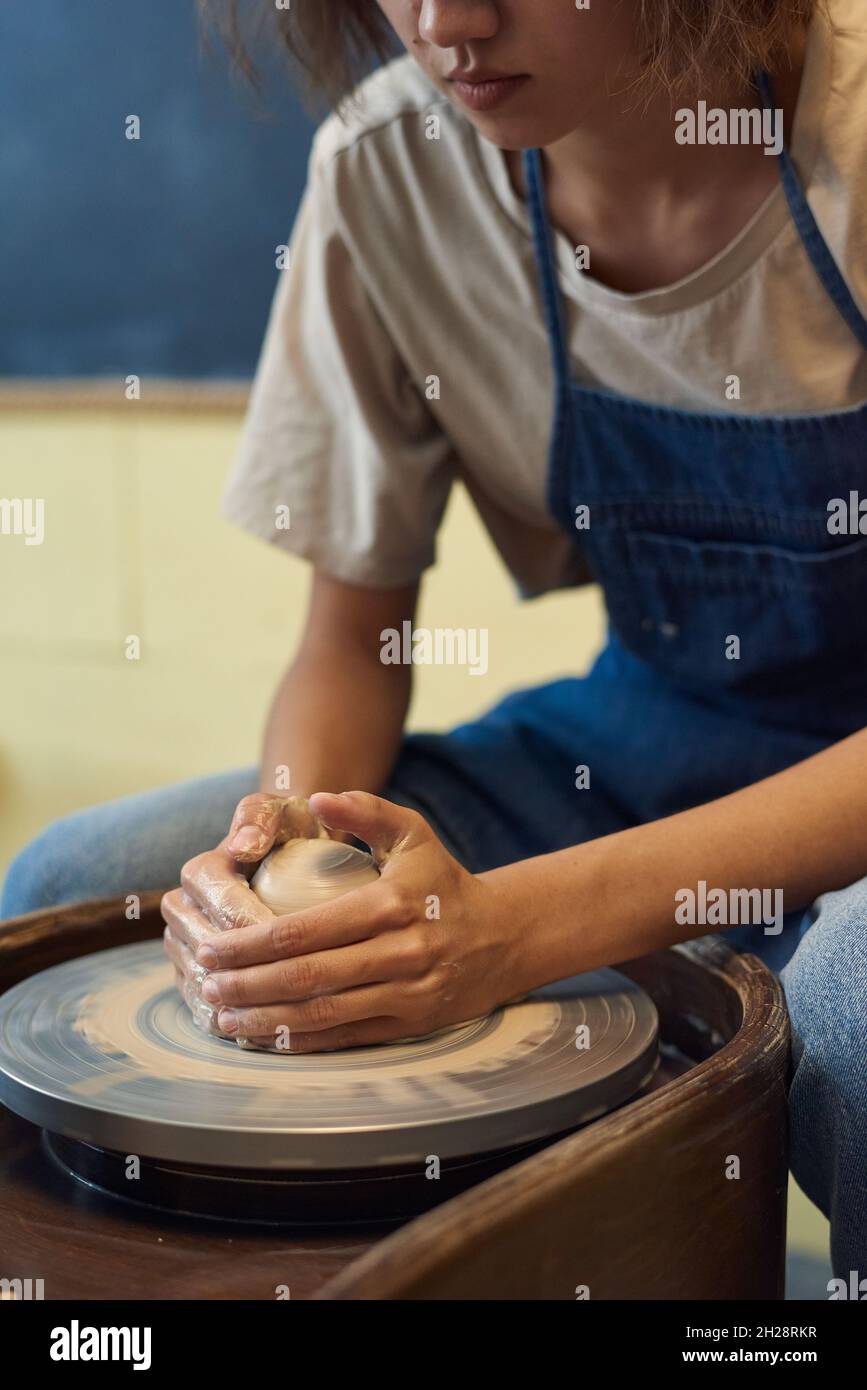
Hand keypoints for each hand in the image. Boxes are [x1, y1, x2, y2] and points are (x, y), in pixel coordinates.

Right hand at [161, 793, 334, 1040]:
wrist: (285, 846)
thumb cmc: (289, 827)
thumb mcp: (280, 810)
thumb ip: (261, 817)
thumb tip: (243, 843)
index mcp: (200, 874)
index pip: (226, 912)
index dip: (262, 932)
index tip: (310, 945)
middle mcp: (182, 911)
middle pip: (209, 956)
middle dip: (252, 976)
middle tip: (305, 993)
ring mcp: (183, 947)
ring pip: (202, 987)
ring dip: (239, 1006)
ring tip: (286, 1018)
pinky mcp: (191, 975)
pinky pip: (205, 1007)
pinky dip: (233, 1022)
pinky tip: (270, 1032)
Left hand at [190, 791, 529, 1050]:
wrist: (504, 937)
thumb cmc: (443, 883)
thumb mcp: (413, 835)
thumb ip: (366, 811)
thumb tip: (317, 797)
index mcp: (390, 904)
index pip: (305, 931)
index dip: (251, 944)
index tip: (213, 947)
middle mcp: (399, 954)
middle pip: (305, 977)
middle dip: (247, 984)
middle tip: (206, 983)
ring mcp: (405, 994)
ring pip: (321, 1014)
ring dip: (265, 1020)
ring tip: (222, 1016)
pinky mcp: (408, 1025)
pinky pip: (344, 1037)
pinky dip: (300, 1041)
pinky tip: (265, 1036)